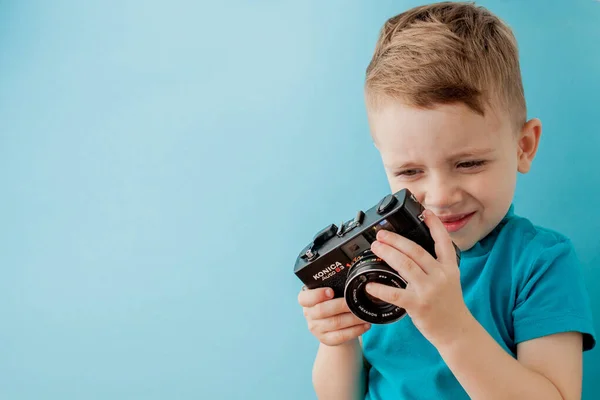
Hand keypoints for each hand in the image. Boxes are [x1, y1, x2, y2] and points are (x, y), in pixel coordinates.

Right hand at [298, 287, 370, 345]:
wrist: (333, 324)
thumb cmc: (332, 302)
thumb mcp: (329, 291)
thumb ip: (334, 283)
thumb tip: (351, 270)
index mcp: (306, 299)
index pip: (305, 298)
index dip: (317, 295)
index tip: (331, 291)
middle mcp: (309, 314)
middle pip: (322, 311)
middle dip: (341, 305)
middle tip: (355, 302)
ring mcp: (316, 328)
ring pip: (335, 323)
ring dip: (352, 318)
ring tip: (364, 314)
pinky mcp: (326, 339)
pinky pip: (341, 336)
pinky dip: (355, 330)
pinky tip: (364, 325)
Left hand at [365, 209, 470, 347]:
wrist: (457, 332)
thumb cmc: (449, 305)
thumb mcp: (449, 280)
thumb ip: (436, 265)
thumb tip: (414, 250)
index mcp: (449, 268)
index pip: (443, 241)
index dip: (434, 225)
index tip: (425, 212)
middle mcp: (440, 276)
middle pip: (416, 251)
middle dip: (396, 240)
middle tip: (381, 234)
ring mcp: (429, 290)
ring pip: (406, 265)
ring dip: (388, 254)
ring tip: (375, 247)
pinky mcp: (419, 305)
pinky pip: (396, 293)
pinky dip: (381, 288)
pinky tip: (370, 284)